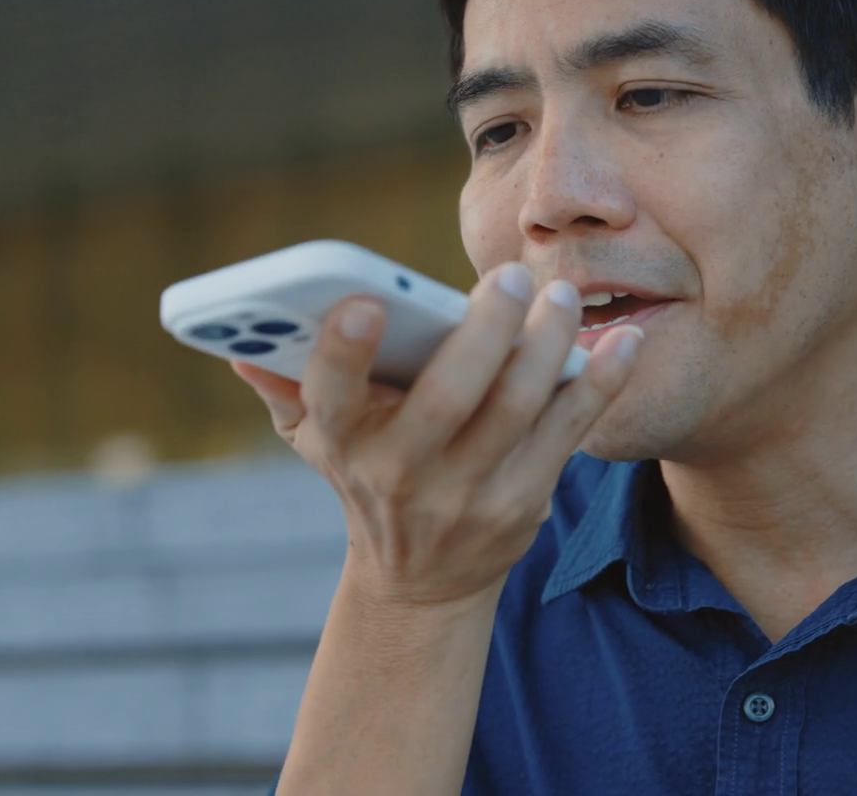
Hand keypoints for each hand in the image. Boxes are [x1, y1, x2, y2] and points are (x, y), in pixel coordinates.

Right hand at [233, 263, 642, 608]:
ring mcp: (466, 494)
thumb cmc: (369, 477)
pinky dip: (598, 385)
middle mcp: (402, 473)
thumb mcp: (318, 441)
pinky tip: (622, 342)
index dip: (342, 353)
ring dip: (547, 347)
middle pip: (447, 399)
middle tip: (510, 276)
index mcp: (343, 441)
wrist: (422, 581)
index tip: (362, 303)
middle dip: (483, 333)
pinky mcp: (522, 504)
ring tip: (563, 294)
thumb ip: (285, 387)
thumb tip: (235, 344)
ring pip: (515, 411)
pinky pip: (567, 435)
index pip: (331, 396)